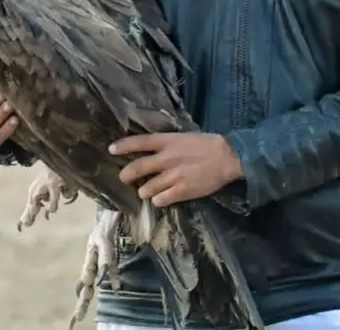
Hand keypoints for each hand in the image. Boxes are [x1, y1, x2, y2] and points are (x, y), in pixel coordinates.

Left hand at [110, 132, 241, 207]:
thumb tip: (154, 151)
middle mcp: (166, 158)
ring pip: (147, 188)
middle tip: (124, 178)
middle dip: (127, 175)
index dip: (123, 146)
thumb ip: (168, 144)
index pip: (139, 142)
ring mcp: (173, 176)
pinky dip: (158, 200)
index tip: (111, 149)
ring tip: (146, 191)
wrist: (227, 157)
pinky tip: (161, 199)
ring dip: (144, 191)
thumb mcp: (185, 138)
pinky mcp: (181, 191)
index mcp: (167, 142)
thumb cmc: (208, 144)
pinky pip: (161, 200)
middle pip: (138, 168)